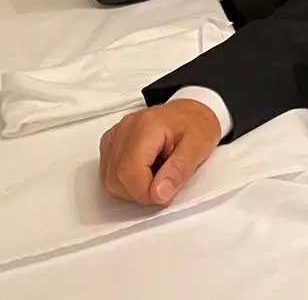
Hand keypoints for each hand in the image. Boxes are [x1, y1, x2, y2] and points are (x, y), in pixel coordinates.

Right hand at [98, 100, 221, 206]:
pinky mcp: (111, 142)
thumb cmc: (197, 125)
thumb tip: (158, 194)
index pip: (130, 172)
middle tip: (165, 184)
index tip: (165, 195)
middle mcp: (126, 128)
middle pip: (116, 178)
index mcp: (147, 126)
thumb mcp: (199, 147)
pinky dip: (125, 181)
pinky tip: (144, 171)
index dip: (145, 193)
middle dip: (141, 192)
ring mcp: (116, 135)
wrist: (191, 112)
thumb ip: (179, 171)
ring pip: (109, 180)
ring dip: (132, 188)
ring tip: (156, 174)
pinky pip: (108, 173)